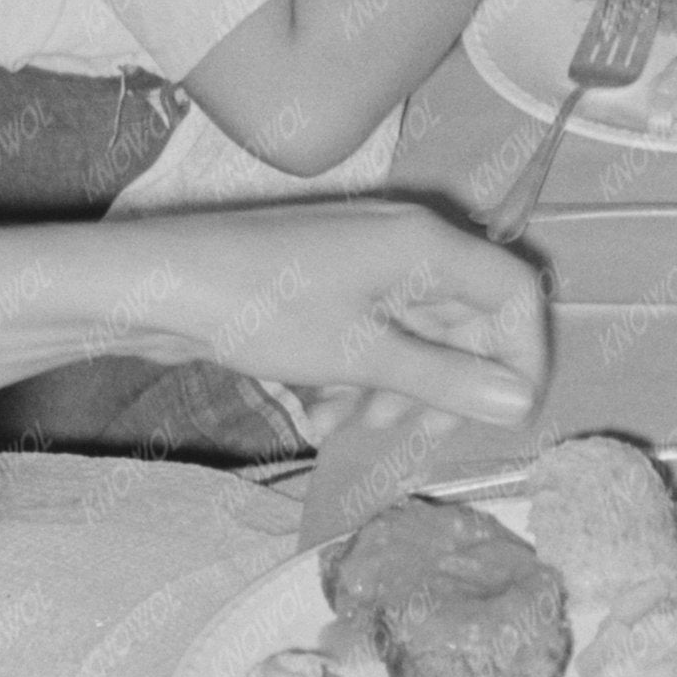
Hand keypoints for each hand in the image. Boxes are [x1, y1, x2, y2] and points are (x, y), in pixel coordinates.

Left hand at [130, 196, 547, 430]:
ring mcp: (365, 262)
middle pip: (466, 323)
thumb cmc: (259, 309)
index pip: (516, 295)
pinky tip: (313, 408)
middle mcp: (405, 243)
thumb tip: (520, 404)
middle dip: (438, 387)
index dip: (523, 359)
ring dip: (389, 391)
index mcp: (426, 244)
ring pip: (416, 338)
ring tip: (337, 421)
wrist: (154, 284)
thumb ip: (445, 380)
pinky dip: (355, 377)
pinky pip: (372, 335)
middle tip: (395, 432)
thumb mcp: (358, 355)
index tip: (505, 418)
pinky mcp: (330, 284)